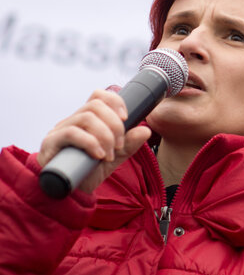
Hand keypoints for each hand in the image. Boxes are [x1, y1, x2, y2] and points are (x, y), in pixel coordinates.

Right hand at [37, 89, 151, 193]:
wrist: (68, 195)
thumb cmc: (88, 172)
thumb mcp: (114, 157)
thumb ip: (129, 144)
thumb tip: (146, 130)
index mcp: (87, 121)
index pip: (98, 96)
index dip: (115, 101)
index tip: (126, 118)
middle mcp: (72, 121)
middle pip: (95, 105)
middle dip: (114, 124)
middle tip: (119, 145)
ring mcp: (59, 131)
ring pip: (86, 117)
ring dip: (105, 135)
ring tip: (109, 154)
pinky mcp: (50, 144)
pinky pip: (71, 133)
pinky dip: (90, 142)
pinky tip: (99, 156)